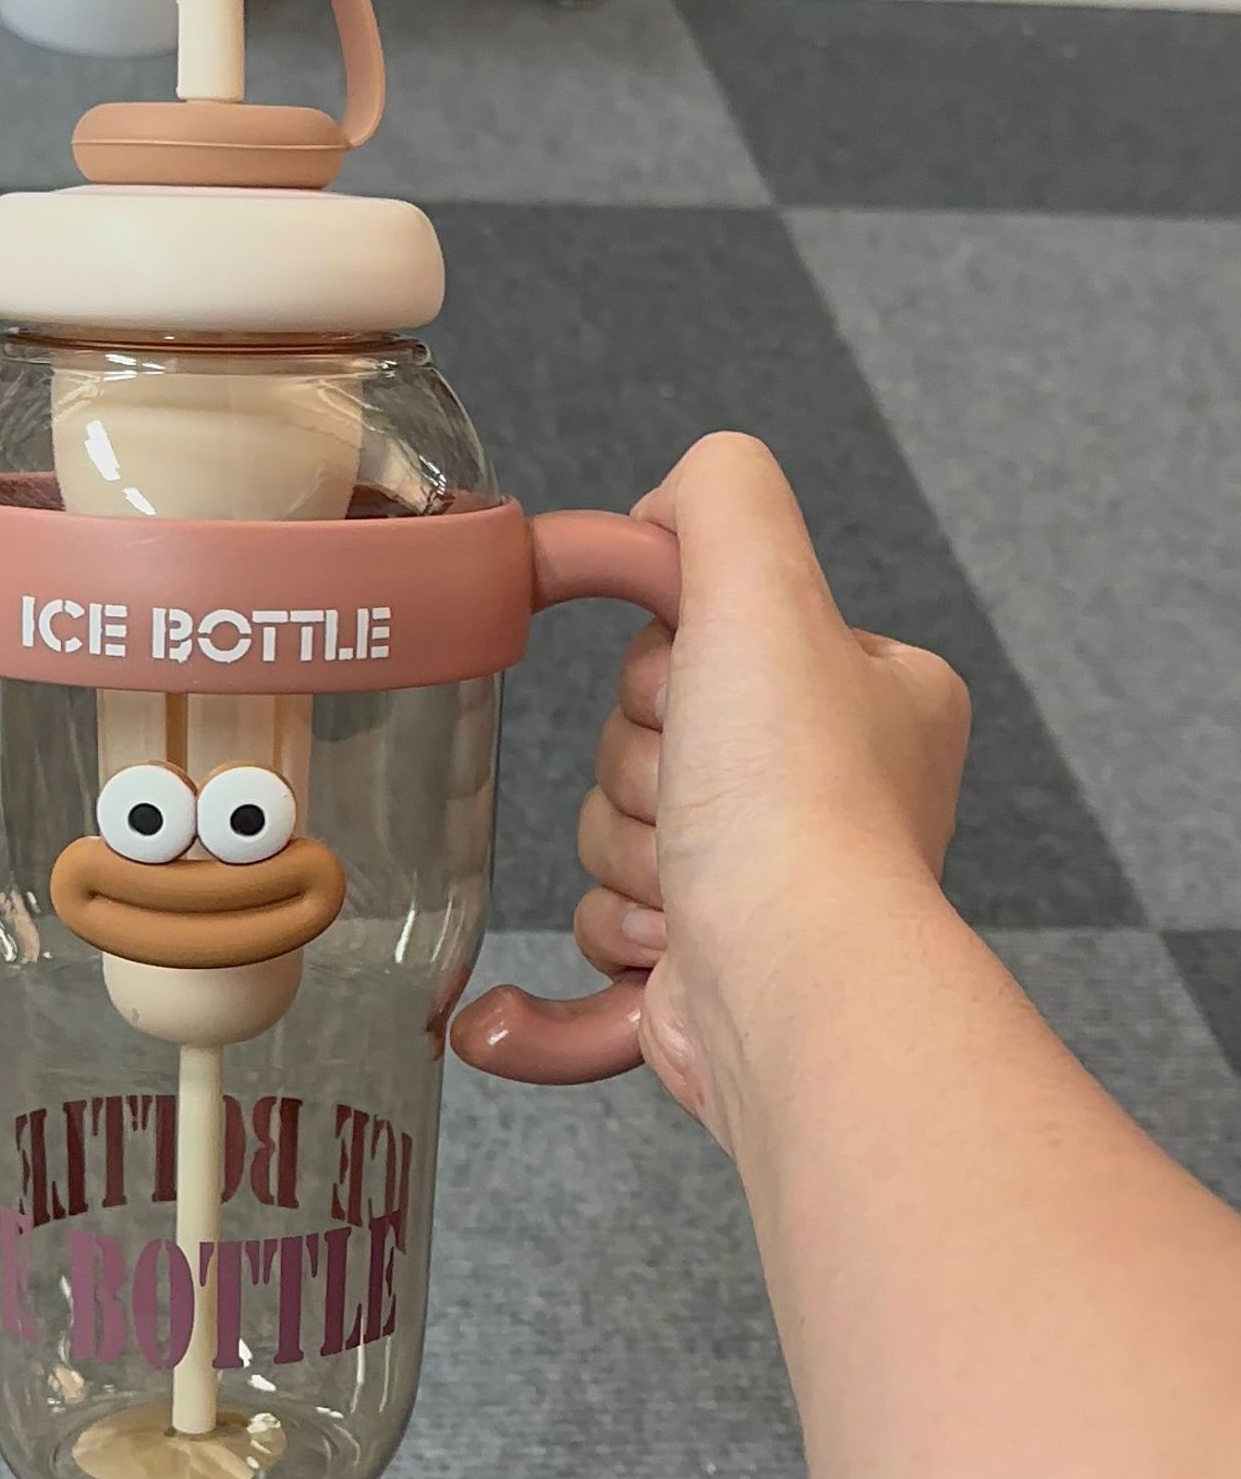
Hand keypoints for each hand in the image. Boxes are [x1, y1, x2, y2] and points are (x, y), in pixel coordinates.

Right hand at [576, 434, 970, 1147]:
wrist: (786, 984)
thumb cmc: (793, 801)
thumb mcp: (764, 586)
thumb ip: (720, 494)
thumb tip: (659, 515)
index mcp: (870, 691)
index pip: (704, 629)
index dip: (667, 657)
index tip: (696, 689)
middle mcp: (830, 779)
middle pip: (647, 723)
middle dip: (643, 761)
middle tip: (701, 790)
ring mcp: (772, 868)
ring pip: (618, 811)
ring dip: (629, 840)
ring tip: (695, 875)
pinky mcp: (711, 947)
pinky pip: (608, 899)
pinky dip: (619, 917)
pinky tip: (669, 933)